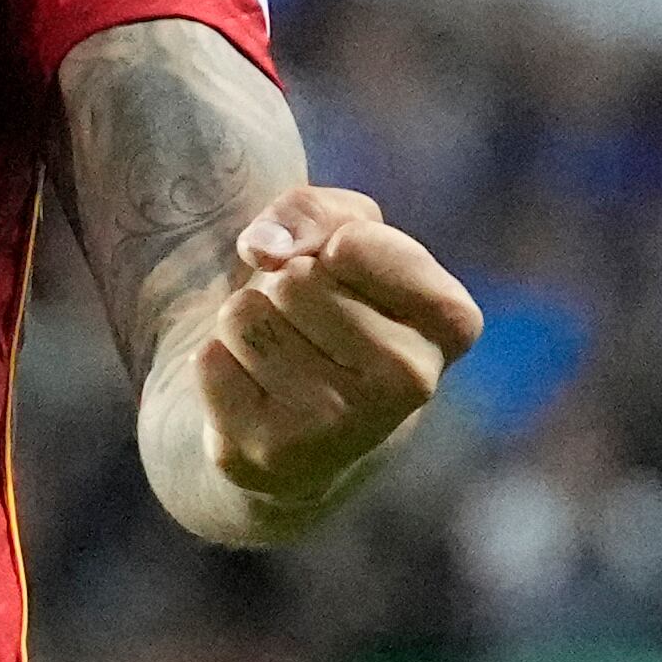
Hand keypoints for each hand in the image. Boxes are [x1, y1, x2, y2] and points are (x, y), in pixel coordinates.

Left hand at [183, 186, 482, 525]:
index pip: (356, 241)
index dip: (329, 242)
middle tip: (310, 325)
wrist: (298, 423)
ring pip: (245, 316)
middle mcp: (413, 380)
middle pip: (295, 279)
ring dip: (249, 324)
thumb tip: (265, 249)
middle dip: (284, 286)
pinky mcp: (273, 451)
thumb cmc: (333, 310)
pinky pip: (210, 360)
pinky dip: (219, 363)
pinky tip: (257, 392)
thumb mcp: (343, 236)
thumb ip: (315, 211)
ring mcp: (344, 424)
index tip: (344, 268)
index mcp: (451, 322)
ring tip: (284, 357)